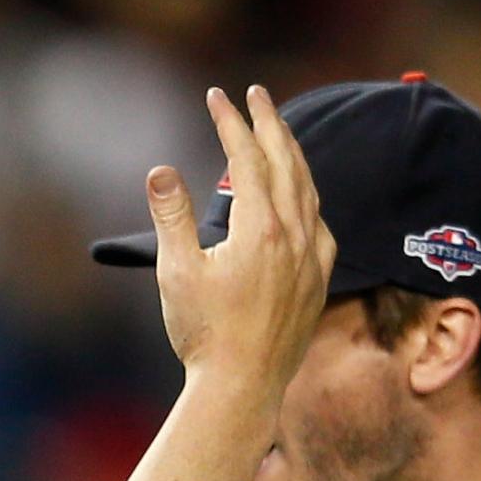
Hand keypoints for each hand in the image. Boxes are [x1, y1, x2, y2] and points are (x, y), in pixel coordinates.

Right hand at [150, 86, 333, 390]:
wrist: (243, 387)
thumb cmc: (204, 333)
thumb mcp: (177, 272)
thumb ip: (172, 216)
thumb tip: (160, 170)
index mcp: (261, 228)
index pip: (248, 157)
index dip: (231, 122)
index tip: (217, 95)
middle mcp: (295, 233)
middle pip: (287, 160)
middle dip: (270, 121)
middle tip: (254, 94)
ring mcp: (313, 255)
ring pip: (309, 186)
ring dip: (292, 152)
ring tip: (279, 131)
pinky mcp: (319, 276)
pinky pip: (320, 219)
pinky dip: (307, 192)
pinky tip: (299, 194)